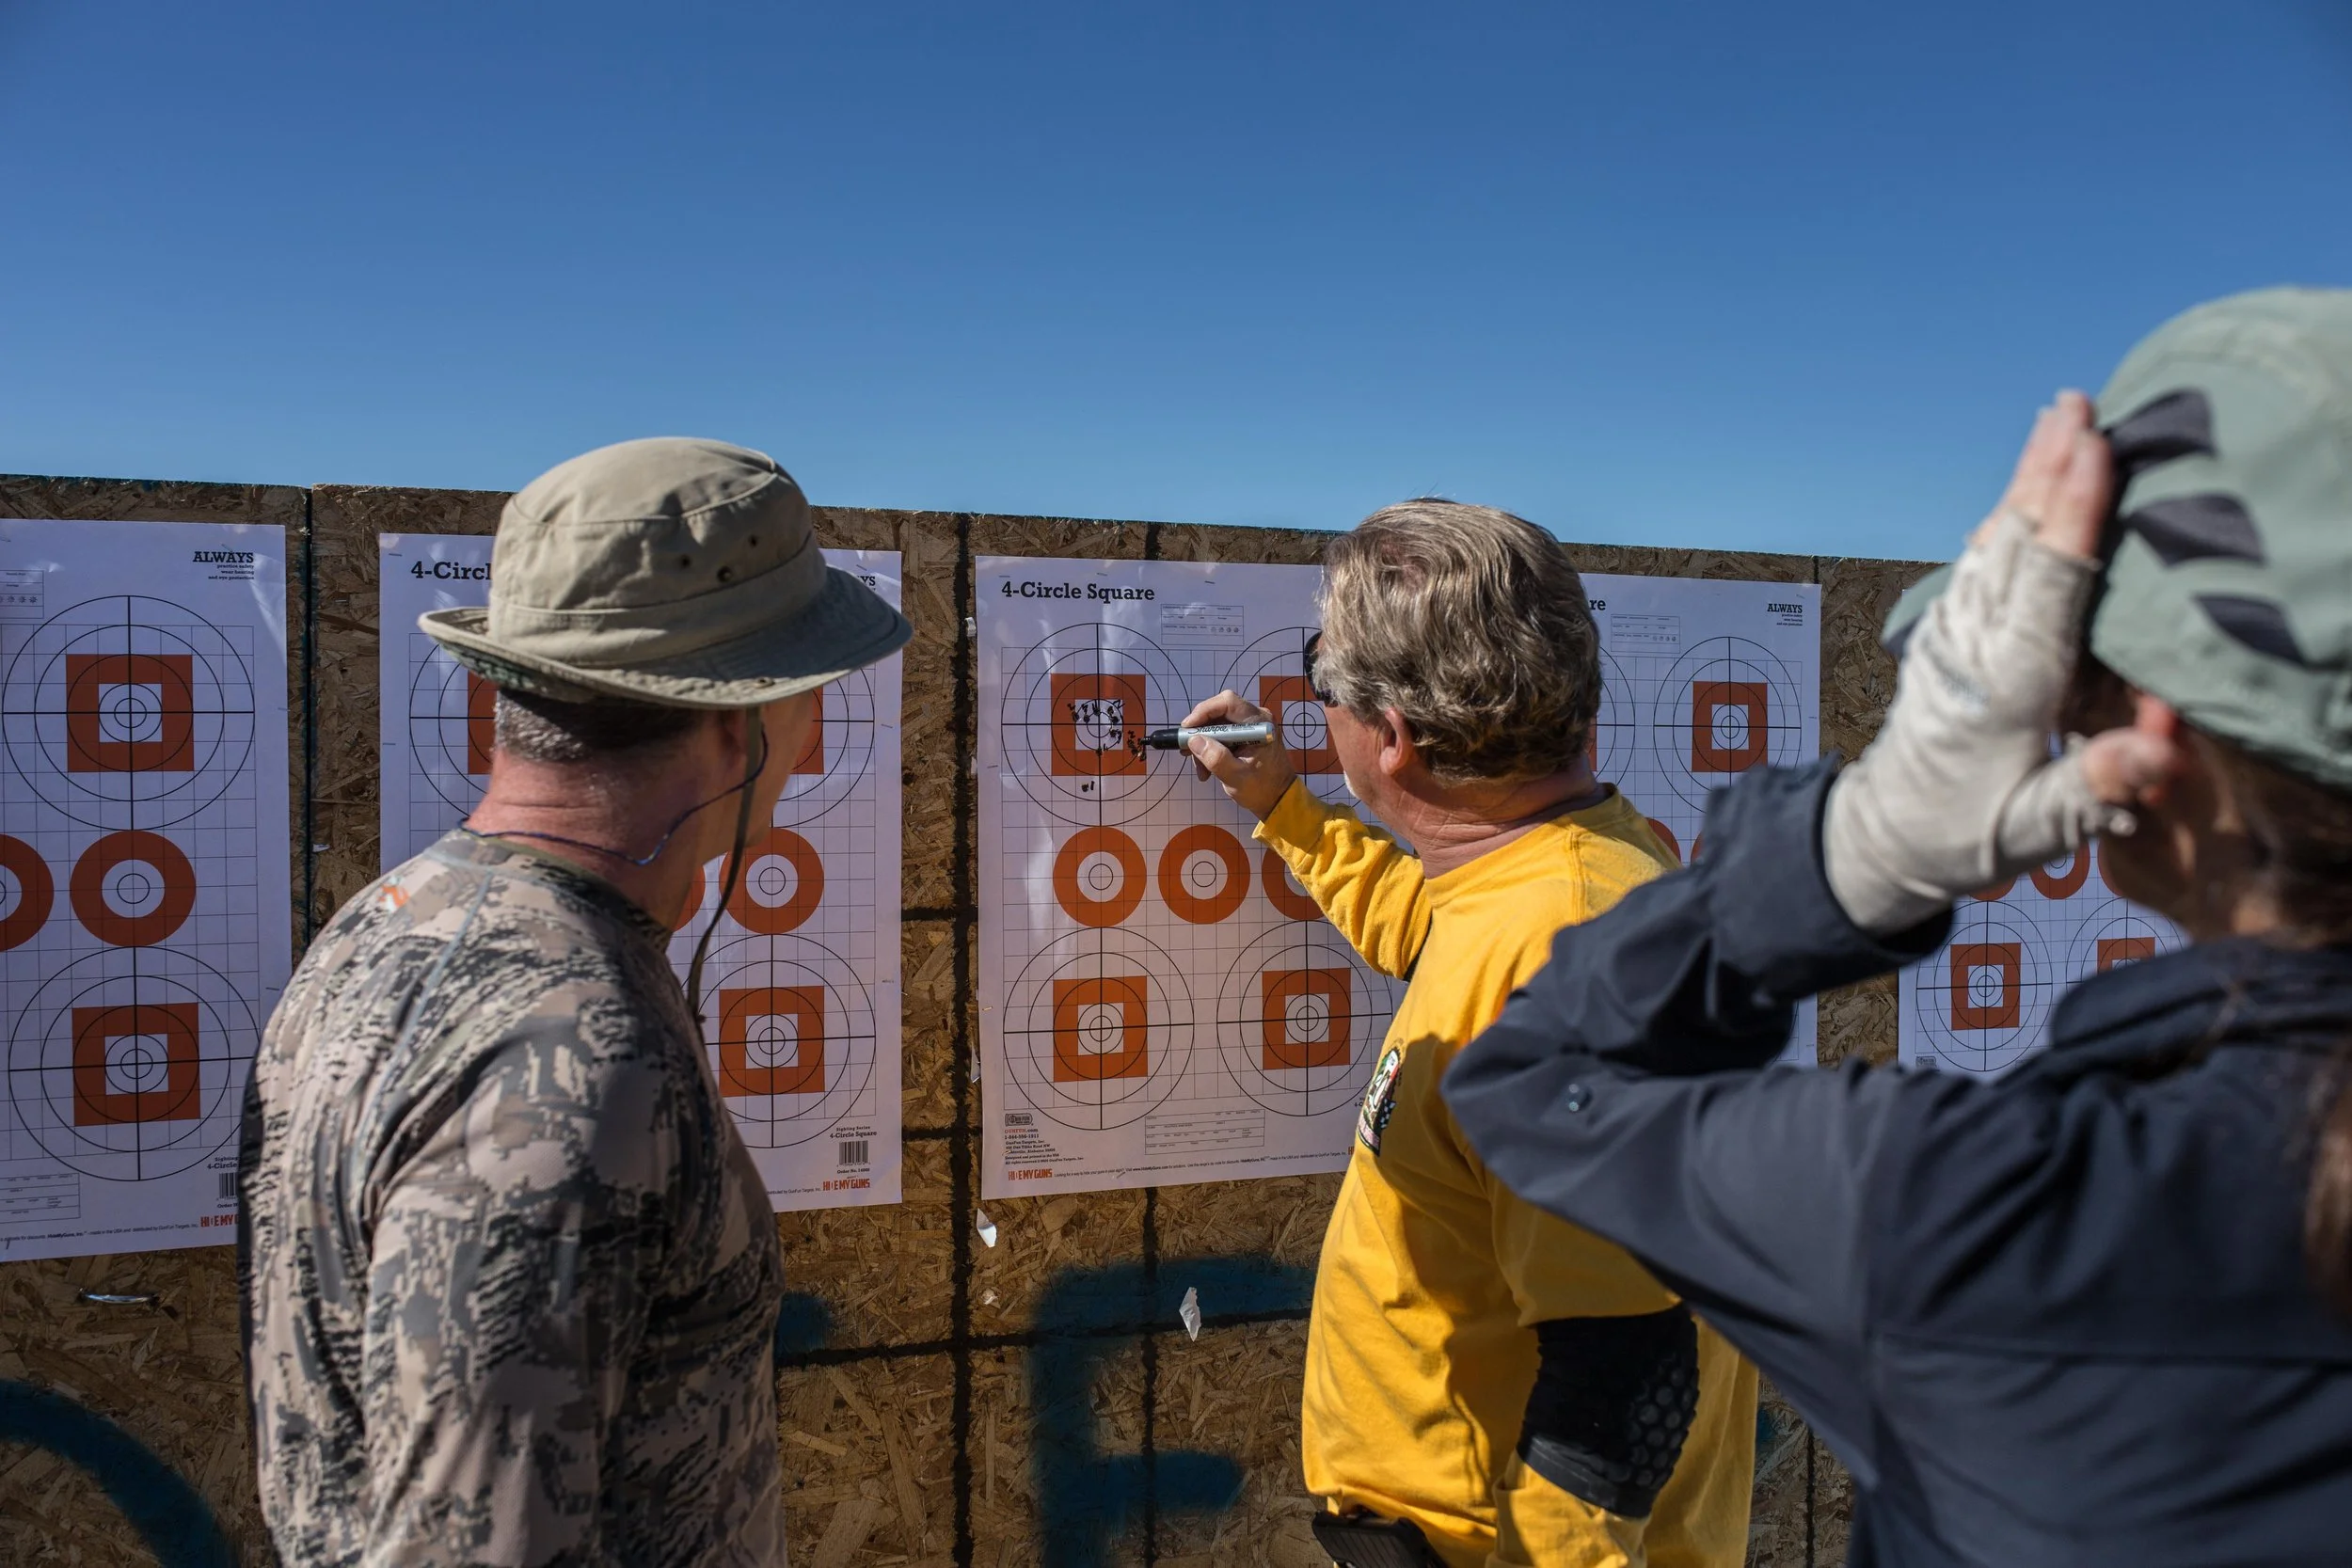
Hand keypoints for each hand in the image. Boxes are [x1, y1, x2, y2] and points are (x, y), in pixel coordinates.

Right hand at [1179, 690, 1297, 819]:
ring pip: (1217, 723)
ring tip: (1200, 769)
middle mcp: (1257, 718)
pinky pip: (1222, 733)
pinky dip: (1211, 747)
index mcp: (1259, 724)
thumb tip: (1194, 740)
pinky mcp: (1245, 734)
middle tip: (1187, 750)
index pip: (1228, 703)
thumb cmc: (1261, 789)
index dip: (1204, 711)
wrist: (1278, 798)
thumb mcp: (1236, 777)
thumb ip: (1216, 758)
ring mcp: (1251, 725)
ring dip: (1204, 743)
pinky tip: (1207, 767)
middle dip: (1201, 731)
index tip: (1187, 729)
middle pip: (1220, 711)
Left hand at [1824, 392, 2179, 933]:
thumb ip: (2092, 788)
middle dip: (2049, 471)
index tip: (2094, 450)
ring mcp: (1954, 636)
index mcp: (2005, 686)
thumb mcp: (2031, 831)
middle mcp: (1975, 647)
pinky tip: (2023, 484)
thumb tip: (2157, 749)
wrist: (1883, 840)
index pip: (2047, 584)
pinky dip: (2006, 514)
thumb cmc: (1965, 838)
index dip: (2074, 514)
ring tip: (2056, 417)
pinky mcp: (1946, 638)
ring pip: (1996, 541)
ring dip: (2027, 478)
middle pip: (2018, 543)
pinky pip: (1979, 561)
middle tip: (2078, 403)